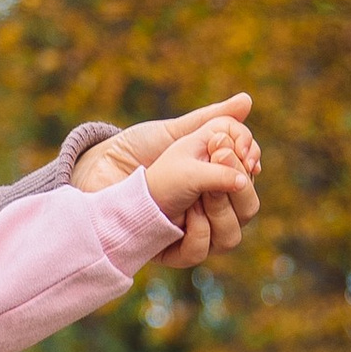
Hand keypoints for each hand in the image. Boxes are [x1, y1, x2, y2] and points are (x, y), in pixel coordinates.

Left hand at [76, 94, 261, 266]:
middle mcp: (211, 206)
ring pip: (230, 236)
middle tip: (220, 163)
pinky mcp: (174, 249)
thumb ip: (211, 119)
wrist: (100, 175)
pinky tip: (184, 215)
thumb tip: (247, 100)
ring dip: (220, 211)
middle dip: (237, 188)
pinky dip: (197, 232)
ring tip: (199, 195)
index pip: (250, 176)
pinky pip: (200, 251)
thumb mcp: (175, 132)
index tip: (246, 155)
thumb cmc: (138, 150)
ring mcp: (195, 230)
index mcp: (217, 176)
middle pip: (248, 208)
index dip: (250, 164)